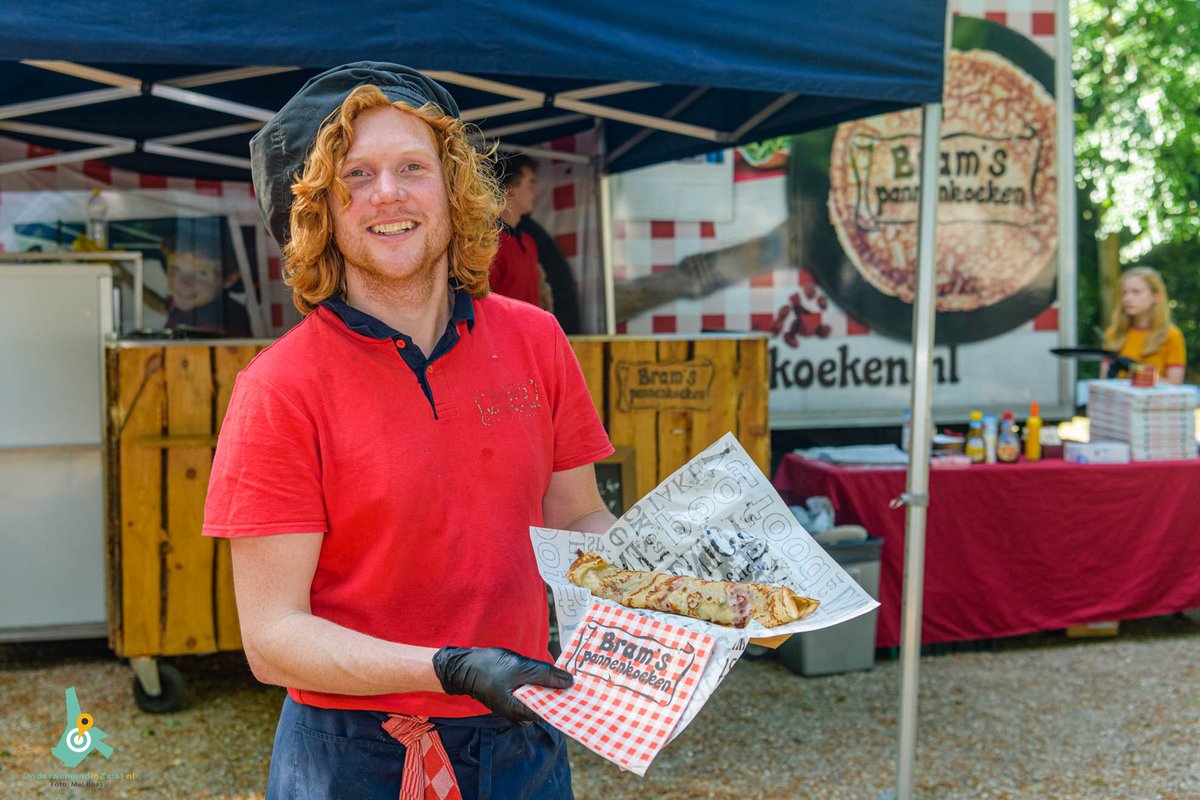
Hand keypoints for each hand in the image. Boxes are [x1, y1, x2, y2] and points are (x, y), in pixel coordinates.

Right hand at [432, 646, 571, 722]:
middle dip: (563, 693)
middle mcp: (520, 714)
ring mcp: (517, 706)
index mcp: (521, 712)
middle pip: (548, 706)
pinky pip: (534, 693)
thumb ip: (545, 675)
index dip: (568, 701)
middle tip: (581, 679)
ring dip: (553, 686)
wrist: (463, 666)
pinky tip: (552, 673)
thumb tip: (570, 682)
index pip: (552, 712)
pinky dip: (543, 684)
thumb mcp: (520, 668)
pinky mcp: (515, 697)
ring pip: (542, 698)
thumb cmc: (489, 667)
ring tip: (570, 674)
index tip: (585, 690)